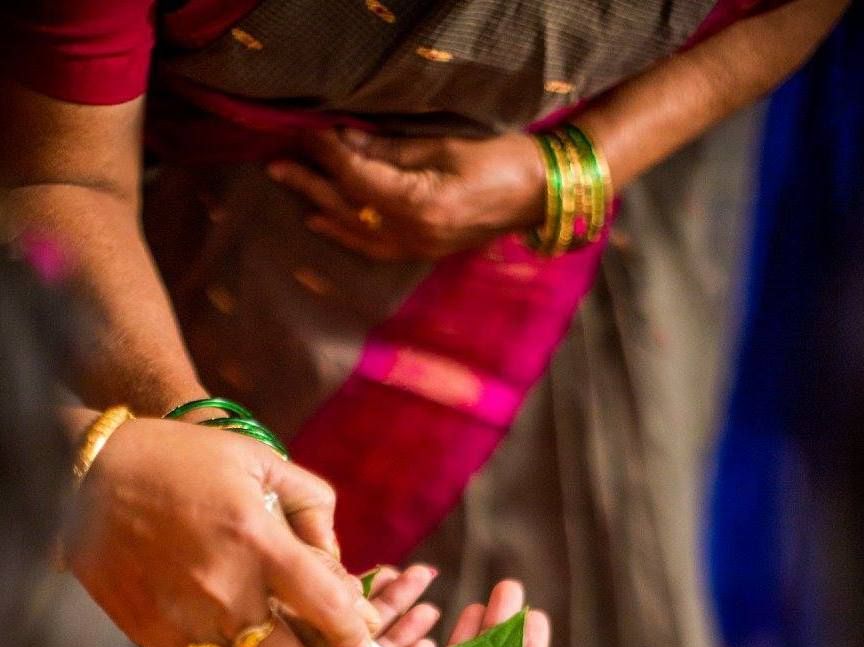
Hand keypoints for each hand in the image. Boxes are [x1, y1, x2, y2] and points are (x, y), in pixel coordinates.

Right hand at [66, 416, 381, 646]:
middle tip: (303, 636)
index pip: (330, 610)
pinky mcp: (152, 637)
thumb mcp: (261, 462)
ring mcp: (185, 620)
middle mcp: (224, 590)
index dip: (353, 632)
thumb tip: (337, 563)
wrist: (87, 477)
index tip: (357, 637)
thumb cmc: (181, 462)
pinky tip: (219, 630)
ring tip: (260, 636)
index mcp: (259, 542)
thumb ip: (314, 509)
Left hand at [268, 129, 545, 260]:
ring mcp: (419, 249)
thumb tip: (346, 143)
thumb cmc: (501, 161)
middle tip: (277, 165)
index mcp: (420, 206)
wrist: (542, 196)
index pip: (358, 180)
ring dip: (322, 210)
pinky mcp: (425, 252)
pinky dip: (346, 234)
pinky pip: (374, 248)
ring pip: (357, 232)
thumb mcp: (444, 147)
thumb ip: (392, 152)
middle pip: (349, 209)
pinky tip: (326, 224)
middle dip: (312, 184)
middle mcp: (414, 235)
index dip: (328, 156)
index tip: (306, 133)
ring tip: (293, 190)